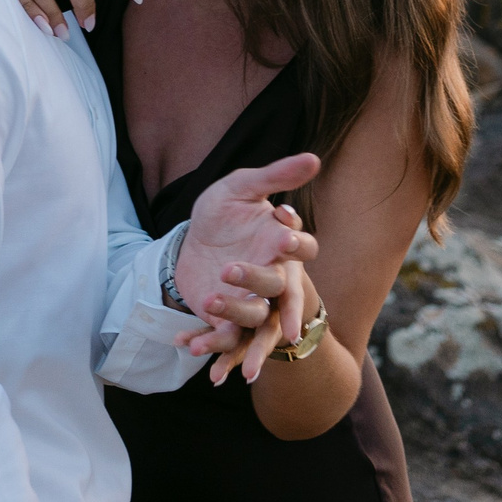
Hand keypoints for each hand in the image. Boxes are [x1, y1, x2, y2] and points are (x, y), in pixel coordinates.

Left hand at [171, 153, 319, 341]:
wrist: (191, 240)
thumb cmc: (224, 211)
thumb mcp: (243, 186)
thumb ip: (276, 175)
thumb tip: (314, 158)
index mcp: (282, 246)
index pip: (304, 250)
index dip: (298, 246)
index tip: (284, 237)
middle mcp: (273, 277)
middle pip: (280, 289)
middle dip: (257, 281)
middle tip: (230, 268)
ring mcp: (251, 302)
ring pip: (255, 320)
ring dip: (232, 314)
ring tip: (207, 301)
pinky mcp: (228, 321)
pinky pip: (224, 338)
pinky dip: (207, 344)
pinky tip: (187, 344)